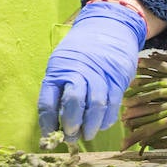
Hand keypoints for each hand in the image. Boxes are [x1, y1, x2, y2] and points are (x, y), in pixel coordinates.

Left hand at [37, 0, 146, 141]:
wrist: (109, 28)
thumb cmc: (80, 52)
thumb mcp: (62, 63)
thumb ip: (58, 90)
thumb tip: (54, 124)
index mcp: (58, 68)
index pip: (48, 100)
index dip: (47, 123)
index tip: (49, 138)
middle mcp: (78, 70)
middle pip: (74, 101)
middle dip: (72, 124)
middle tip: (71, 137)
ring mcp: (100, 74)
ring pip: (95, 106)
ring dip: (91, 126)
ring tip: (86, 135)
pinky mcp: (118, 79)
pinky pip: (113, 104)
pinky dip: (107, 119)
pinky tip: (101, 125)